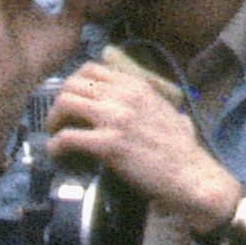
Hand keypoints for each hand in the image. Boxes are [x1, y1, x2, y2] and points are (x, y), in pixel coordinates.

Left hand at [44, 51, 241, 228]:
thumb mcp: (167, 111)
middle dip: (59, 103)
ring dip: (54, 121)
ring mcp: (115, 118)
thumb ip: (150, 102)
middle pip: (72, 84)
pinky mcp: (108, 144)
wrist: (191, 175)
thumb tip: (146, 105)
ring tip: (56, 137)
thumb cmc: (182, 151)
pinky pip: (67, 137)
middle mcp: (124, 96)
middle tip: (59, 123)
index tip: (72, 103)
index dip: (73, 85)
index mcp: (136, 85)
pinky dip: (55, 147)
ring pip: (64, 104)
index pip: (91, 69)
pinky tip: (58, 155)